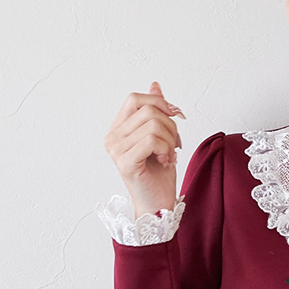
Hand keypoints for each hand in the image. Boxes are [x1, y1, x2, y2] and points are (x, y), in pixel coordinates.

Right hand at [104, 81, 184, 217]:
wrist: (158, 204)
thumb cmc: (158, 174)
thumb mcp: (161, 136)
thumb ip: (155, 111)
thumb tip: (155, 85)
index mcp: (118, 128)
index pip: (135, 98)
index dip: (159, 102)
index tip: (175, 116)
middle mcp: (112, 137)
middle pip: (148, 110)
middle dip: (170, 126)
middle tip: (175, 145)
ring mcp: (116, 150)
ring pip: (152, 125)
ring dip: (170, 140)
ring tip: (169, 155)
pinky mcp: (125, 162)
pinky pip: (152, 140)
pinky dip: (165, 149)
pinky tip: (165, 161)